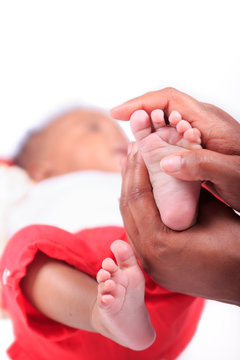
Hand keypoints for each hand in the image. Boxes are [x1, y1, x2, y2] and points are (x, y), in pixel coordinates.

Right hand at [112, 88, 239, 209]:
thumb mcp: (232, 175)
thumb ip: (201, 165)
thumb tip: (165, 162)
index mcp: (210, 122)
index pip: (170, 99)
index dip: (141, 103)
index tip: (117, 113)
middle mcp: (204, 122)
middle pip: (165, 107)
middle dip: (141, 113)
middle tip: (122, 127)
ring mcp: (202, 133)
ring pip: (167, 122)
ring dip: (148, 129)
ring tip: (132, 143)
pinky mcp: (200, 145)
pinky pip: (173, 136)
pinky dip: (157, 141)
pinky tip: (149, 153)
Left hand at [120, 146, 239, 305]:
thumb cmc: (237, 247)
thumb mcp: (212, 211)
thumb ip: (185, 191)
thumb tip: (166, 167)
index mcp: (160, 244)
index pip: (137, 197)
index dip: (136, 168)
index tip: (139, 147)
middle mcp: (148, 258)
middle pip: (128, 208)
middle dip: (129, 176)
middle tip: (132, 151)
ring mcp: (150, 266)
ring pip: (130, 220)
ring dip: (131, 191)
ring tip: (132, 167)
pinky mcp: (155, 267)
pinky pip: (138, 233)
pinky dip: (138, 210)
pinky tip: (140, 194)